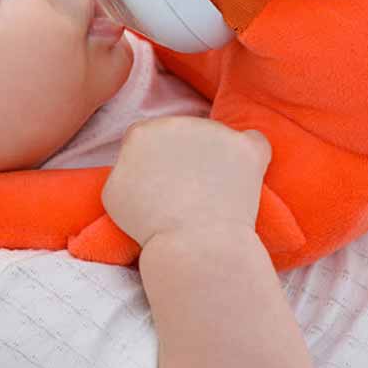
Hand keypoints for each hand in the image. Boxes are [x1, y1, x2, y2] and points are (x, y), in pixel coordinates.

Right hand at [101, 115, 271, 247]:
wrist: (192, 244)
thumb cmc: (148, 226)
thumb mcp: (112, 193)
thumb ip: (124, 166)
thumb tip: (139, 162)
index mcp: (142, 132)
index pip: (147, 136)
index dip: (153, 159)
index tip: (159, 182)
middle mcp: (178, 122)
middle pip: (180, 132)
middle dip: (183, 154)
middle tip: (186, 190)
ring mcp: (214, 132)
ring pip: (215, 138)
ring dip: (214, 158)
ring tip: (211, 195)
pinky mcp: (247, 148)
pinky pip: (255, 142)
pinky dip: (251, 157)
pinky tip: (246, 175)